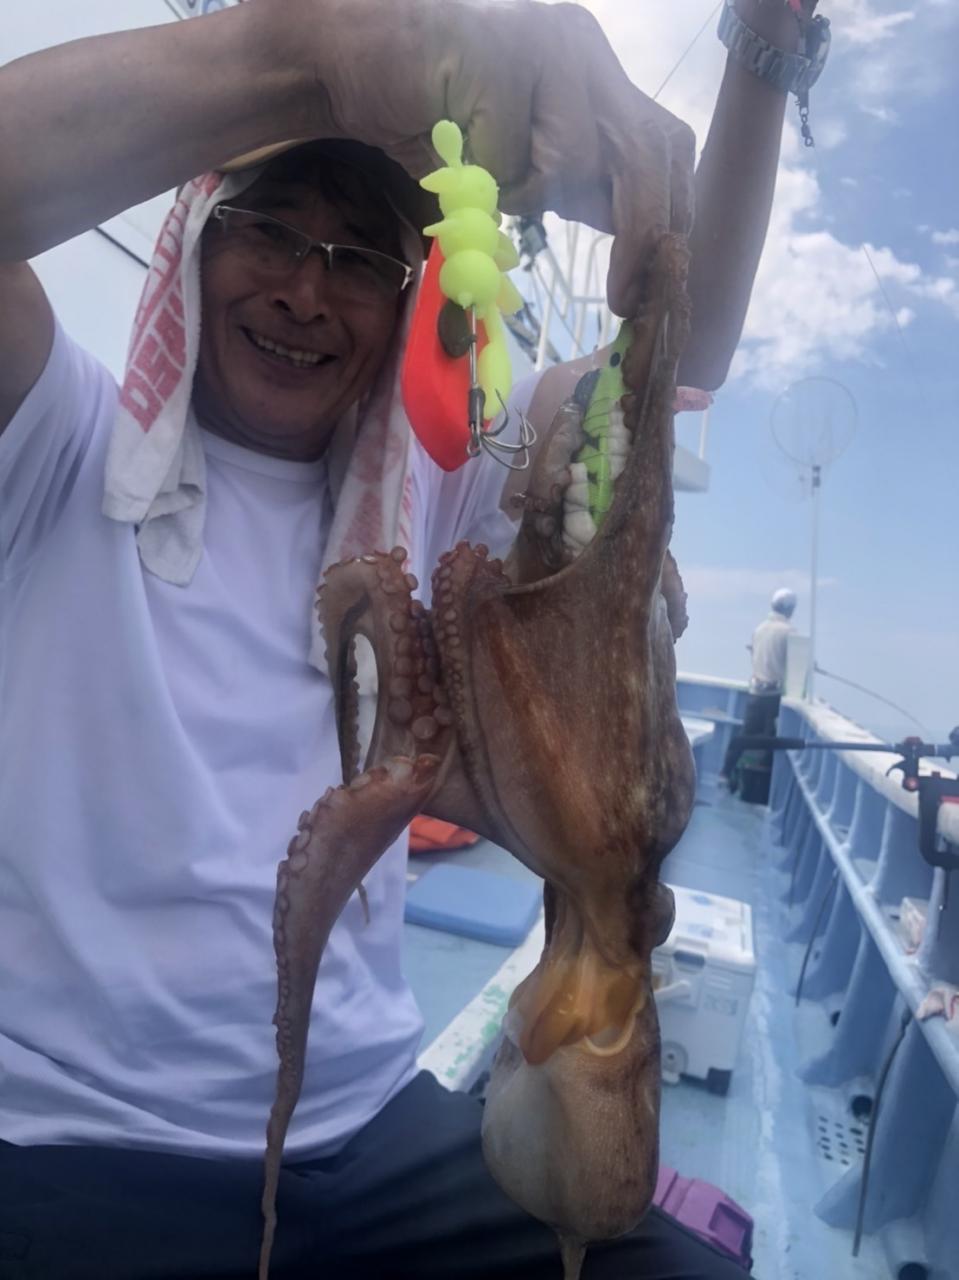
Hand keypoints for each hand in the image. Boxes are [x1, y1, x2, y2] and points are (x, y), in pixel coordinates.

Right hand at [285, 0, 694, 315]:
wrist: (356, 65)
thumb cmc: (436, 122)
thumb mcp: (528, 168)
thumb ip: (580, 189)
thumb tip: (637, 243)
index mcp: (600, 76)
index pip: (665, 150)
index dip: (668, 219)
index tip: (652, 286)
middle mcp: (586, 51)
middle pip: (650, 150)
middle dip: (643, 233)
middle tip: (625, 297)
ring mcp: (549, 45)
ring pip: (581, 158)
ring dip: (535, 194)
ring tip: (490, 180)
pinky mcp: (504, 54)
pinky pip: (516, 152)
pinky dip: (492, 174)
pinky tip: (464, 151)